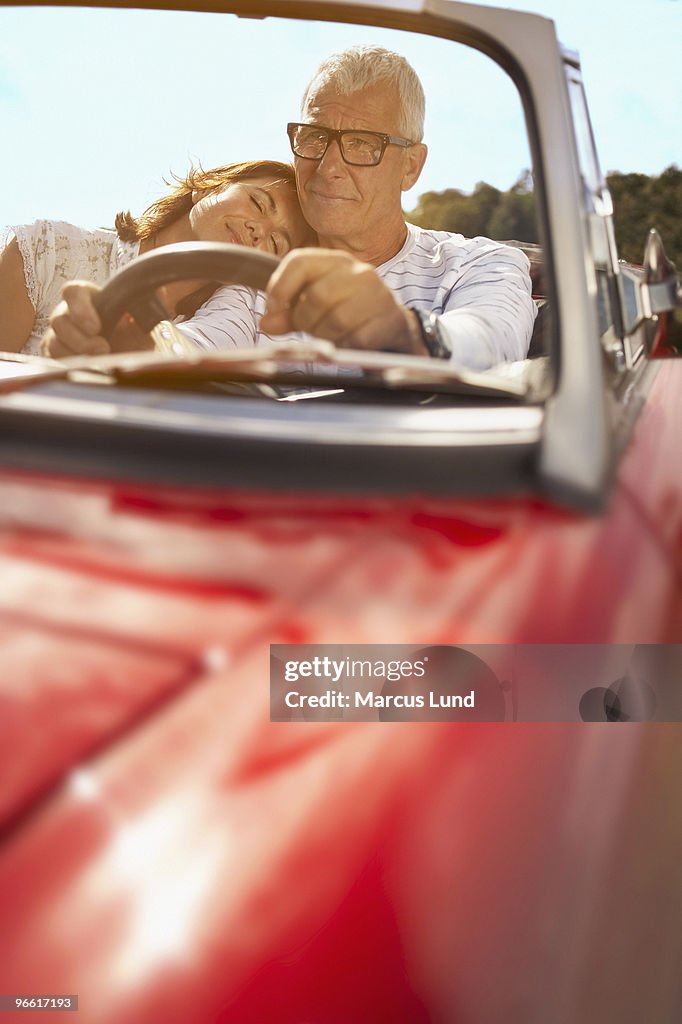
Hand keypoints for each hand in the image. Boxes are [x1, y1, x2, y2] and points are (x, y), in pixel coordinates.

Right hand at [42, 280, 152, 357]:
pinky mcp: (54, 355)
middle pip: (59, 321)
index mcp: (86, 298)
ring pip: (55, 343)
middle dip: (81, 339)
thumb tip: (158, 291)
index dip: (80, 308)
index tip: (96, 326)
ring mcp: (58, 335)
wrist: (123, 356)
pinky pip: (54, 361)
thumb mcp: (139, 322)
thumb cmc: (126, 333)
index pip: (72, 292)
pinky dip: (72, 367)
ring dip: (77, 355)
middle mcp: (67, 314)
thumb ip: (148, 306)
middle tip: (103, 349)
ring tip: (99, 361)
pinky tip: (89, 369)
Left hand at [260, 249, 427, 354]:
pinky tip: (348, 342)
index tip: (273, 312)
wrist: (391, 324)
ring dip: (325, 336)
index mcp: (334, 261)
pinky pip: (355, 339)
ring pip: (335, 321)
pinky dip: (345, 346)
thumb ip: (287, 314)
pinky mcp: (387, 319)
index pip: (299, 262)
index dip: (279, 288)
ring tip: (330, 335)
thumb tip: (267, 323)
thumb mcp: (315, 306)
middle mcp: (357, 272)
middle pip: (316, 297)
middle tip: (310, 328)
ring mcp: (376, 294)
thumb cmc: (347, 310)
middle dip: (305, 321)